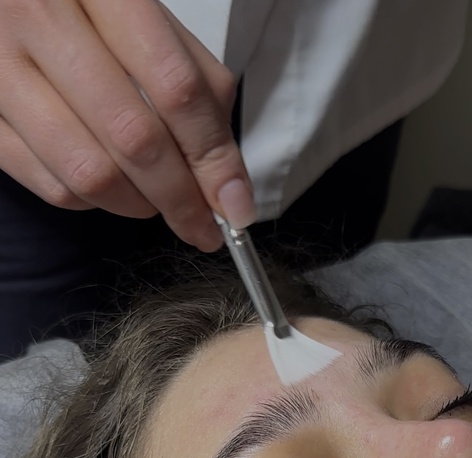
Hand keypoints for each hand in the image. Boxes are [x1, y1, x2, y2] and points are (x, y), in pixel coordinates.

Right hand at [0, 0, 256, 249]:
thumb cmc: (78, 7)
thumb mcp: (141, 15)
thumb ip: (193, 81)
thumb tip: (226, 178)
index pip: (176, 88)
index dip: (214, 158)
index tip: (236, 205)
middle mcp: (39, 17)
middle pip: (135, 138)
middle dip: (181, 198)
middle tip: (203, 225)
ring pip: (90, 173)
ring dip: (138, 206)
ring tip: (156, 203)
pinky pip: (51, 185)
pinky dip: (92, 202)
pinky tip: (109, 186)